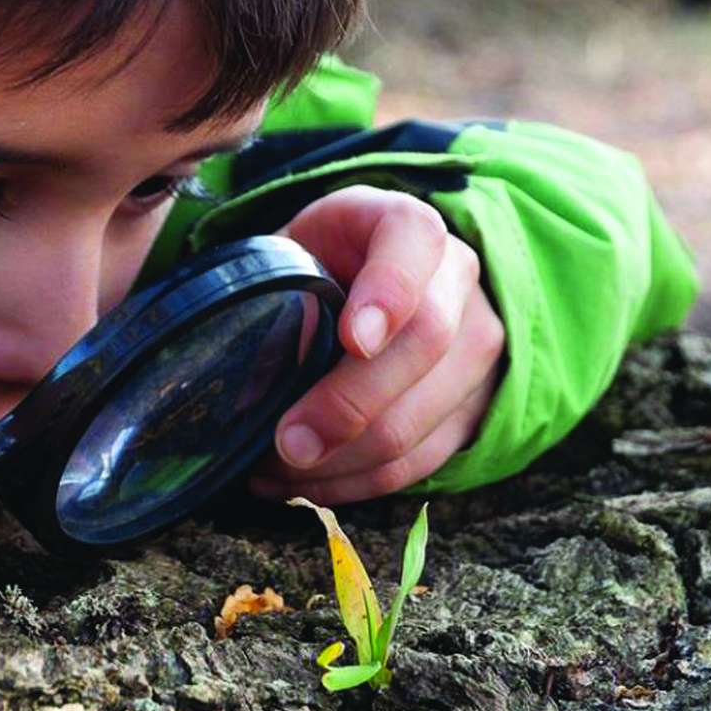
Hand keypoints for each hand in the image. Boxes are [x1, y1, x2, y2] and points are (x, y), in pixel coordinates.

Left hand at [252, 186, 504, 504]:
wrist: (366, 283)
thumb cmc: (313, 267)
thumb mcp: (288, 251)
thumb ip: (271, 290)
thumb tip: (235, 374)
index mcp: (406, 225)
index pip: (414, 239)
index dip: (388, 291)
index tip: (351, 340)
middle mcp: (457, 277)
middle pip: (425, 342)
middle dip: (350, 403)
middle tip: (287, 442)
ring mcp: (476, 344)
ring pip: (423, 415)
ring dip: (343, 459)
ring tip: (274, 471)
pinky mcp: (474, 407)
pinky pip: (420, 461)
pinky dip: (355, 483)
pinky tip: (301, 485)